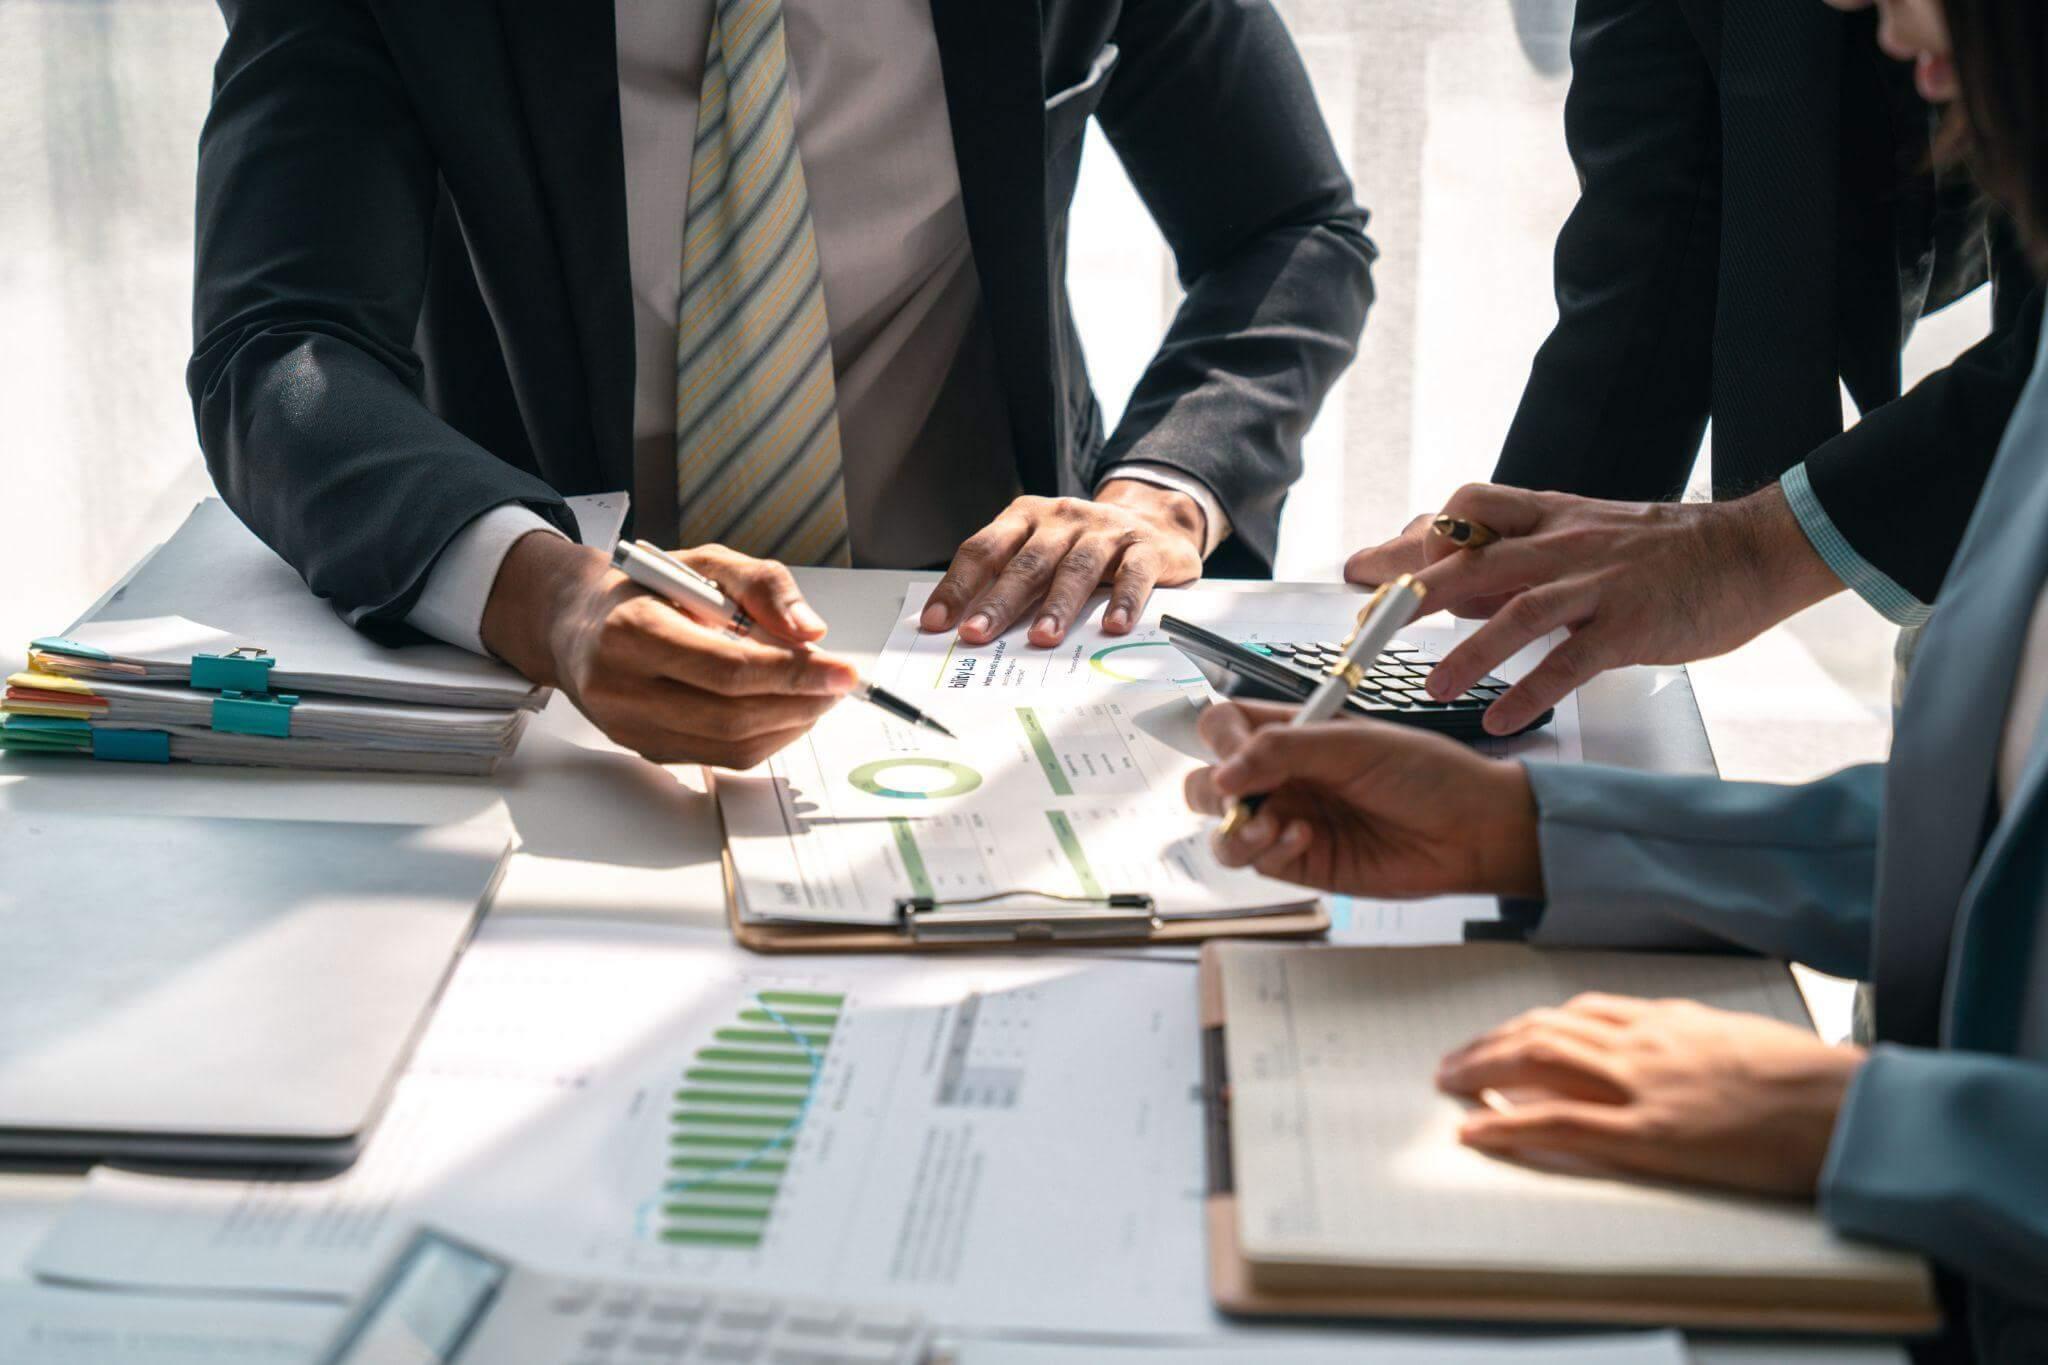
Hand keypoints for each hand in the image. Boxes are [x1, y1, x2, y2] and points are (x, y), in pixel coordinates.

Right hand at [481, 534, 857, 767]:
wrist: (578, 624)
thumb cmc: (645, 590)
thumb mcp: (704, 563)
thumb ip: (762, 585)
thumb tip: (810, 630)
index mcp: (631, 631)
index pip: (727, 669)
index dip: (793, 674)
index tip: (842, 671)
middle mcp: (623, 688)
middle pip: (732, 715)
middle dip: (800, 703)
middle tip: (837, 685)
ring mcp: (631, 728)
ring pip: (730, 746)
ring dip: (789, 725)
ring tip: (816, 696)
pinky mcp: (645, 750)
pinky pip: (720, 759)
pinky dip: (765, 739)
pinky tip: (783, 712)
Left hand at [918, 481, 1205, 645]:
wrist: (1154, 520)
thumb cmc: (1083, 545)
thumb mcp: (1040, 550)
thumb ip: (1008, 579)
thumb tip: (964, 628)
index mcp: (1025, 517)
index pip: (983, 550)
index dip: (958, 586)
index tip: (937, 622)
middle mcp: (1062, 519)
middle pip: (1026, 562)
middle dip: (999, 601)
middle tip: (977, 634)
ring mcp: (1104, 532)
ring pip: (1076, 568)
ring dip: (1057, 605)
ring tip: (1041, 638)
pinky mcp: (1145, 548)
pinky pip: (1133, 575)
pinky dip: (1124, 601)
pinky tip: (1113, 627)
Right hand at [1183, 700, 1542, 898]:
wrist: (1470, 831)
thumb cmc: (1426, 775)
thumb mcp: (1354, 744)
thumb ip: (1283, 750)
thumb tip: (1222, 772)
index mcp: (1292, 732)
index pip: (1224, 727)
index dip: (1219, 741)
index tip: (1237, 756)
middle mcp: (1282, 776)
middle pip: (1207, 780)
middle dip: (1214, 790)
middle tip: (1243, 796)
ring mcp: (1286, 820)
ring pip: (1220, 827)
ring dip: (1233, 828)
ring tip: (1269, 827)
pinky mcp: (1298, 863)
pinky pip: (1253, 861)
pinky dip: (1265, 851)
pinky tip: (1303, 839)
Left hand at [1352, 483, 1840, 736]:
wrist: (1751, 551)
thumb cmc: (1660, 552)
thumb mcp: (1579, 536)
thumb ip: (1514, 555)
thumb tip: (1445, 573)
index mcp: (1547, 518)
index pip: (1464, 514)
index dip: (1409, 541)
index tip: (1363, 569)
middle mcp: (1564, 544)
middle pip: (1472, 559)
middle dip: (1411, 592)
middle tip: (1367, 625)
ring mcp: (1597, 583)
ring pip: (1518, 609)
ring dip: (1468, 650)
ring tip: (1429, 687)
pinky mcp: (1631, 625)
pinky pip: (1572, 661)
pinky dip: (1531, 691)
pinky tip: (1499, 721)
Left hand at [1438, 994, 1864, 1196]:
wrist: (1849, 1106)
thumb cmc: (1809, 1080)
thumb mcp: (1738, 1038)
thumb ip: (1689, 1038)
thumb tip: (1657, 1044)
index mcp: (1669, 1019)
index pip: (1578, 1011)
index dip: (1529, 1023)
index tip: (1501, 1036)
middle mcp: (1644, 1042)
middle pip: (1544, 1029)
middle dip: (1489, 1043)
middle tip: (1452, 1061)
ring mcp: (1643, 1086)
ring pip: (1539, 1061)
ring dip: (1481, 1070)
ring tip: (1448, 1084)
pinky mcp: (1651, 1136)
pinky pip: (1561, 1124)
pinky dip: (1508, 1123)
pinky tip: (1475, 1129)